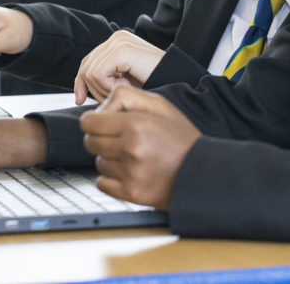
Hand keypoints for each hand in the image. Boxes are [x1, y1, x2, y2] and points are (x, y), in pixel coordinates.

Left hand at [74, 31, 164, 104]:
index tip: (81, 101)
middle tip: (113, 99)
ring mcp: (119, 42)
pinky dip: (108, 88)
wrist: (179, 79)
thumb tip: (79, 93)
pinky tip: (127, 87)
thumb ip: (106, 79)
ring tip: (124, 91)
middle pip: (86, 67)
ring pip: (90, 73)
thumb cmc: (156, 84)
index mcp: (117, 42)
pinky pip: (98, 74)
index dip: (81, 82)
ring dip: (104, 90)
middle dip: (94, 89)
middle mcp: (117, 37)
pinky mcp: (122, 50)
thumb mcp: (125, 81)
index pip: (87, 62)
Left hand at [80, 86, 200, 209]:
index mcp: (136, 124)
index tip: (102, 124)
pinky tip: (129, 172)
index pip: (89, 122)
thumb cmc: (180, 137)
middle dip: (100, 139)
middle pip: (90, 142)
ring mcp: (130, 173)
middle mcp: (131, 149)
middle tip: (119, 139)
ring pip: (98, 163)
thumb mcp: (160, 105)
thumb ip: (127, 96)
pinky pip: (102, 184)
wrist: (201, 171)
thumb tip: (101, 108)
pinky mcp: (131, 193)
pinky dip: (111, 179)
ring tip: (132, 156)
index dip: (94, 121)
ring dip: (110, 159)